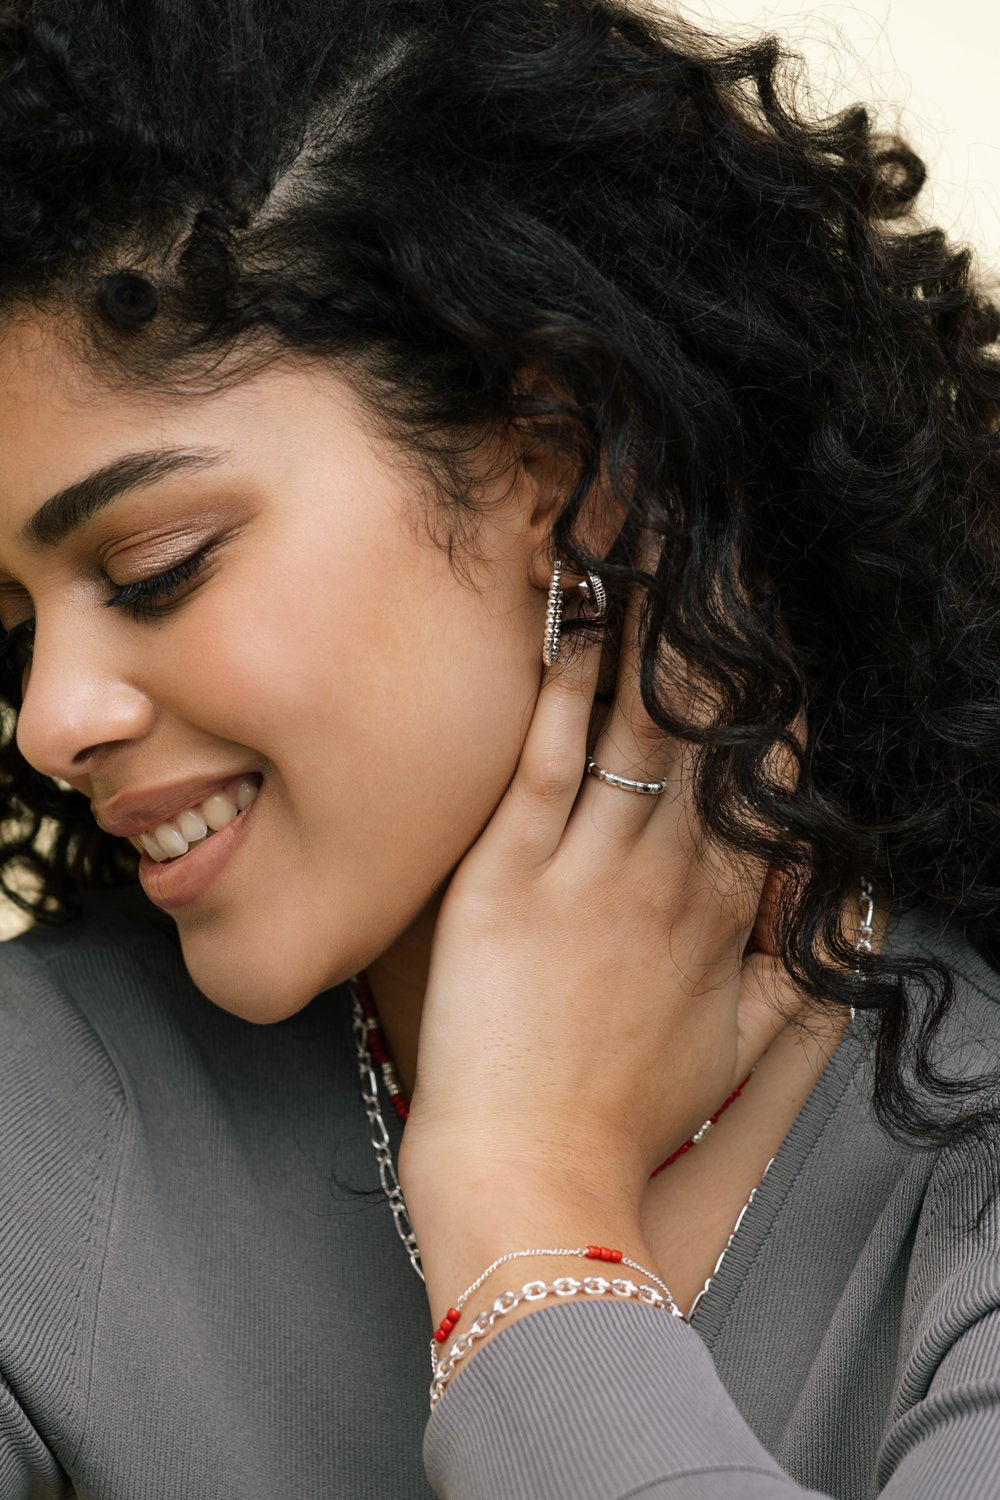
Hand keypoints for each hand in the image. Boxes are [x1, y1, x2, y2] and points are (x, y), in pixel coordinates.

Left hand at [398, 549, 799, 1214]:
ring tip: (647, 535)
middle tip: (714, 537)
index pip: (760, 777)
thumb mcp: (739, 1054)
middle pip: (708, 728)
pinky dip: (563, 682)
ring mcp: (591, 871)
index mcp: (723, 914)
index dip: (764, 691)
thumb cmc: (626, 1118)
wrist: (535, 1175)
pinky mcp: (511, 878)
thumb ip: (799, 976)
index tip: (761, 623)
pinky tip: (574, 612)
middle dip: (716, 627)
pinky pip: (550, 759)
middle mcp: (669, 877)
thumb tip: (840, 913)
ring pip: (637, 723)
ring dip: (646, 623)